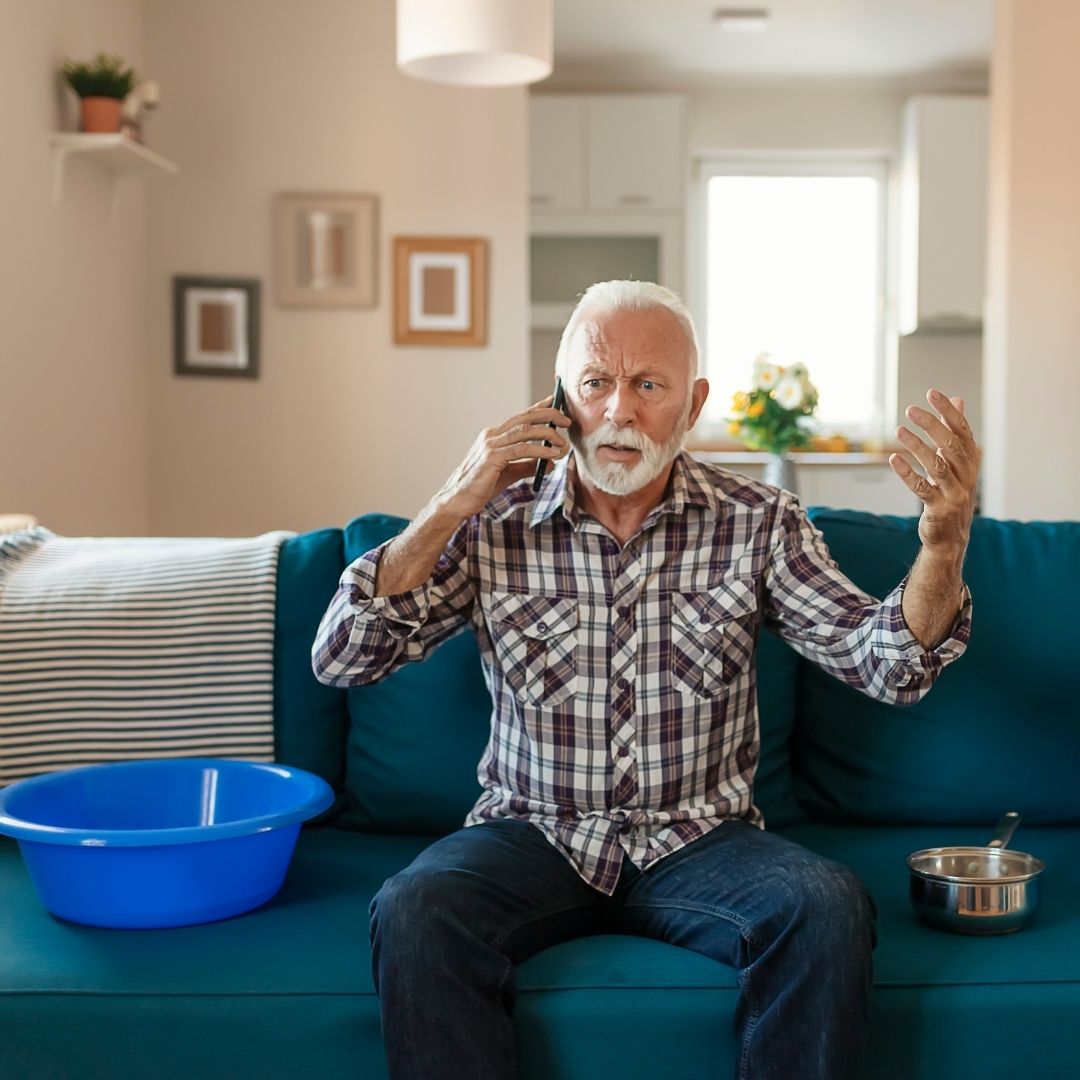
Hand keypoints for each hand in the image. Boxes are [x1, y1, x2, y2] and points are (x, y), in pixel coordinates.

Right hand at [434, 395, 571, 518]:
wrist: (459, 500)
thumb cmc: (481, 486)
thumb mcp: (510, 472)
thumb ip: (528, 465)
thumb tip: (550, 463)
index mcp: (494, 435)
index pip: (520, 416)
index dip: (539, 407)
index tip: (555, 401)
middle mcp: (492, 435)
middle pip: (525, 417)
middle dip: (548, 415)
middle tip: (566, 421)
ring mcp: (490, 445)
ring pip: (524, 430)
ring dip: (547, 434)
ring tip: (562, 443)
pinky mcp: (491, 458)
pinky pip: (521, 449)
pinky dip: (539, 450)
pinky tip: (552, 455)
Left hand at [890, 388, 980, 555]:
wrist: (951, 535)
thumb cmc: (951, 492)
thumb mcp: (956, 462)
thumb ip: (954, 432)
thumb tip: (957, 400)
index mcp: (970, 461)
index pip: (962, 430)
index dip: (948, 411)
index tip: (932, 393)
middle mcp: (966, 475)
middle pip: (950, 445)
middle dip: (932, 424)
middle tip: (911, 410)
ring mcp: (954, 493)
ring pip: (936, 465)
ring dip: (916, 446)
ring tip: (899, 430)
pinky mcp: (938, 508)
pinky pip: (921, 488)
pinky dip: (907, 473)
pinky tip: (893, 459)